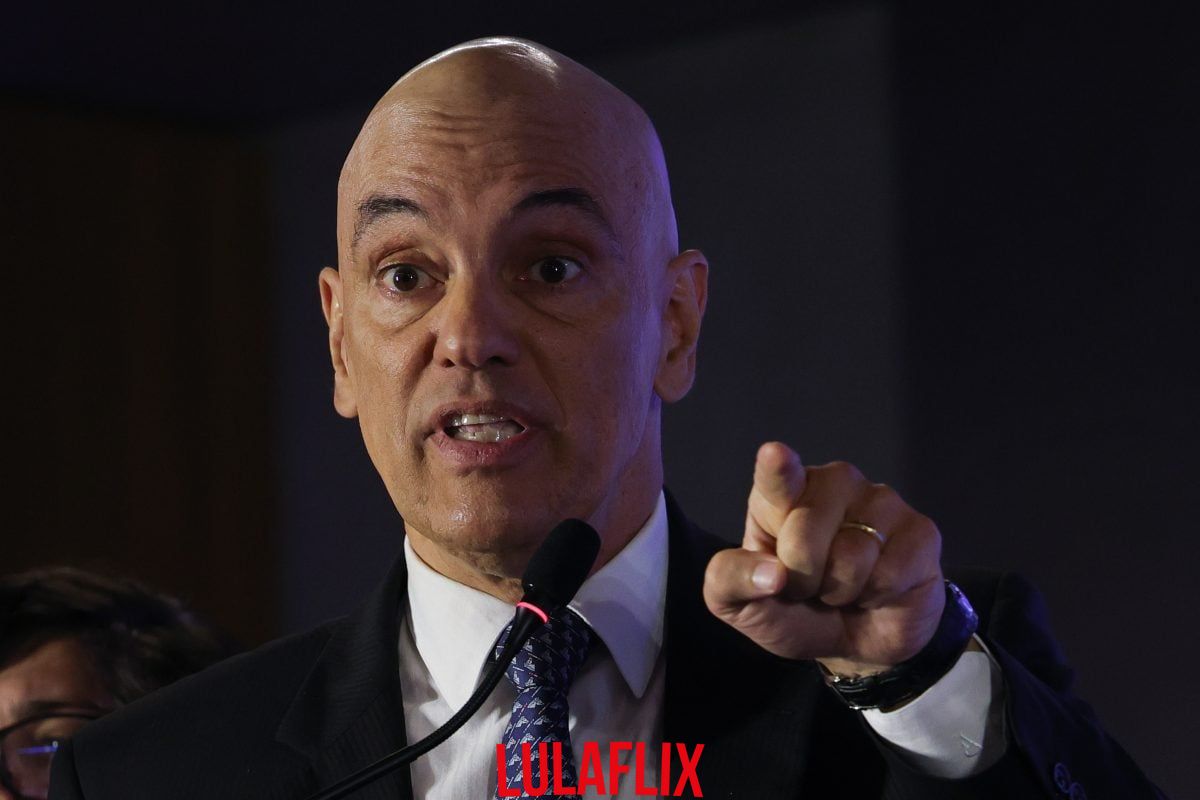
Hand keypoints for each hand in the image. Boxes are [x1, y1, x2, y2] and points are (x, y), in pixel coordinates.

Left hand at [703, 442, 945, 676]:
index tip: (775, 455)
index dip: (778, 468)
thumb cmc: (794, 610)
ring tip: (842, 588)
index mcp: (781, 494)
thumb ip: (731, 582)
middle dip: (803, 578)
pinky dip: (877, 596)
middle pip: (806, 533)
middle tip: (809, 587)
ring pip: (851, 555)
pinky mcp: (920, 530)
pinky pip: (891, 571)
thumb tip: (770, 574)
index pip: (778, 478)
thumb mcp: (742, 605)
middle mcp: (832, 483)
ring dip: (841, 590)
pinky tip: (877, 591)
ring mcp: (880, 501)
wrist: (856, 642)